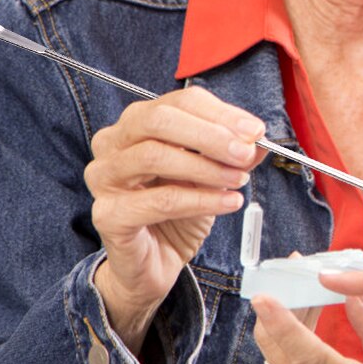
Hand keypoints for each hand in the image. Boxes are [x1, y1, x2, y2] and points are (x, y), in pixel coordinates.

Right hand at [85, 86, 265, 349]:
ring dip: (206, 167)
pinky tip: (228, 202)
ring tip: (238, 180)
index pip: (180, 102)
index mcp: (138, 123)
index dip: (221, 114)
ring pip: (154, 156)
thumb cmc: (178, 210)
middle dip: (210, 135)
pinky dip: (200, 199)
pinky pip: (159, 200)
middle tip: (245, 152)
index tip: (255, 130)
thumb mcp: (212, 174)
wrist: (155, 261)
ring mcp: (104, 178)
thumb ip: (233, 154)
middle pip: (159, 120)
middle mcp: (113, 143)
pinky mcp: (108, 214)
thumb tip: (257, 139)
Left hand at [251, 294, 362, 363]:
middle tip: (293, 269)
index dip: (282, 323)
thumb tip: (357, 293)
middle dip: (278, 305)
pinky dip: (290, 339)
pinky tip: (308, 318)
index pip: (304, 355)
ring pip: (278, 356)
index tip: (265, 296)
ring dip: (285, 319)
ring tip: (305, 287)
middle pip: (278, 350)